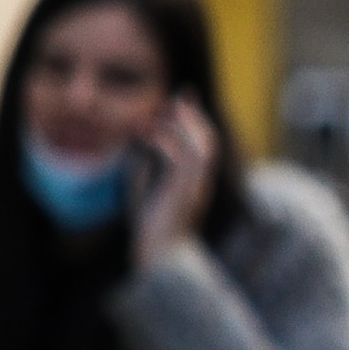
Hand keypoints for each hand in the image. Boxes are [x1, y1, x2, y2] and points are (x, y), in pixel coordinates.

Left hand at [129, 98, 219, 265]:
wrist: (158, 255)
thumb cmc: (150, 225)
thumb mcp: (142, 186)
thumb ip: (145, 164)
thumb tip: (141, 141)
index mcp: (195, 180)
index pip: (201, 143)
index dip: (194, 119)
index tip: (182, 97)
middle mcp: (201, 182)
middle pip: (208, 140)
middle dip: (193, 115)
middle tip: (178, 95)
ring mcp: (196, 188)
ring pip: (201, 146)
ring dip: (183, 124)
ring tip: (164, 109)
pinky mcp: (185, 193)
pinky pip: (183, 160)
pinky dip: (168, 142)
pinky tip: (150, 133)